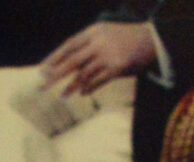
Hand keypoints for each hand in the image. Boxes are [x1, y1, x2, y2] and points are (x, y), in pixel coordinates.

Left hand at [40, 21, 157, 96]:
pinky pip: (97, 81)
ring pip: (83, 74)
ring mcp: (108, 55)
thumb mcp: (103, 34)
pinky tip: (81, 93)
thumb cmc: (122, 39)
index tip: (42, 70)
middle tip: (42, 86)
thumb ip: (86, 47)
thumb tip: (64, 65)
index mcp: (94, 31)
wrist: (151, 40)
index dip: (54, 58)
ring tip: (62, 96)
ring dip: (71, 87)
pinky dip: (88, 88)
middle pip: (72, 61)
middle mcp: (99, 42)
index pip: (69, 45)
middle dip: (55, 75)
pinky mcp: (117, 68)